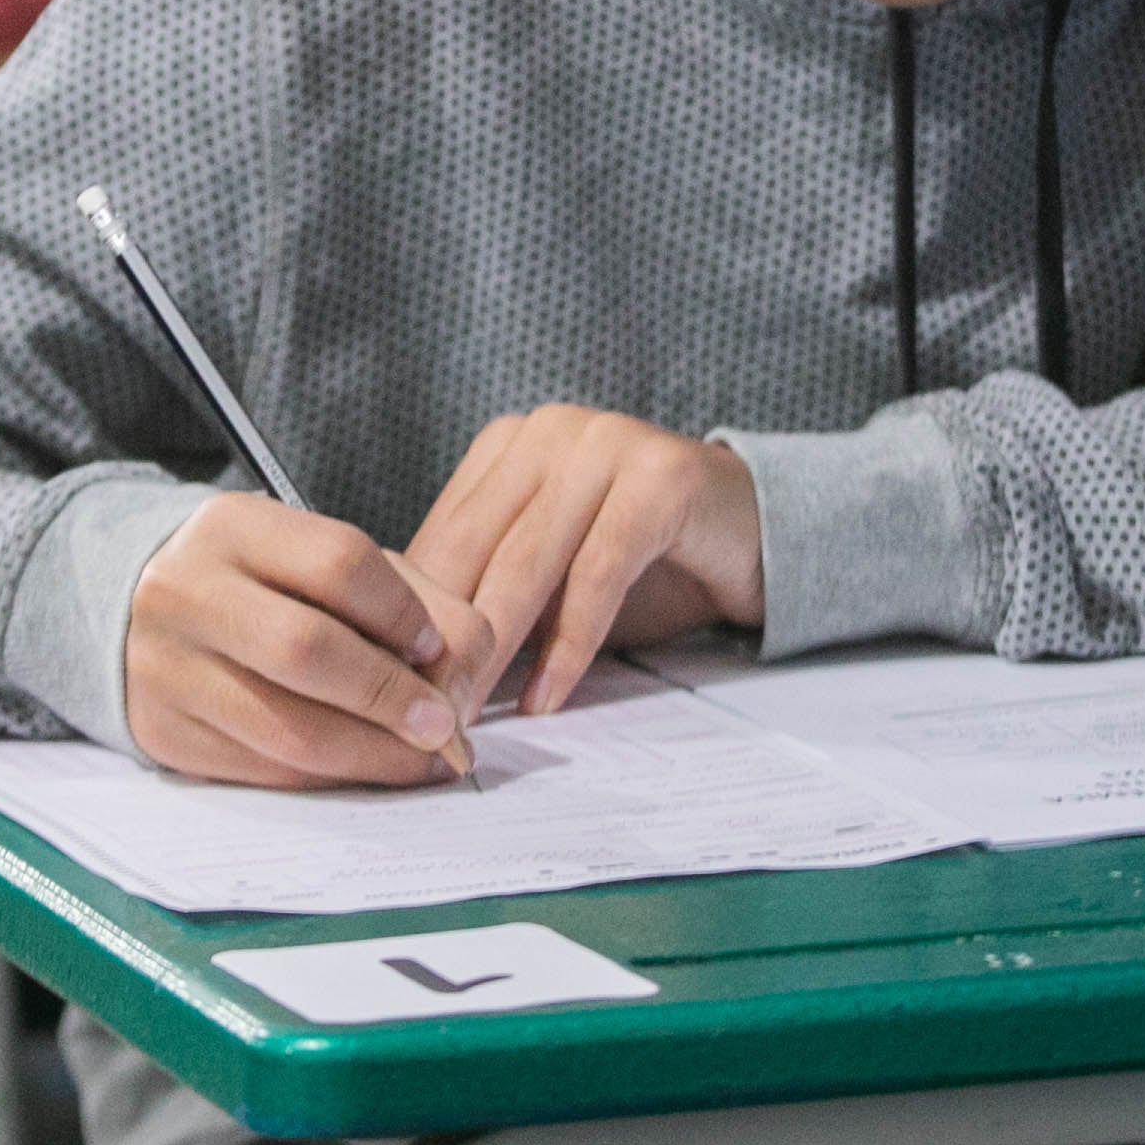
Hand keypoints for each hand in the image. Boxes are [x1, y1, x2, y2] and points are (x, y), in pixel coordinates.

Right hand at [125, 494, 499, 789]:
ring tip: (423, 761)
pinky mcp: (163, 734)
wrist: (131, 608)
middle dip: (391, 696)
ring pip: (287, 730)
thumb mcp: (315, 560)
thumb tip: (462, 678)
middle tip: (446, 727)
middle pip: (307, 650)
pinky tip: (368, 770)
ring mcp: (165, 668)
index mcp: (232, 527)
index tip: (437, 650)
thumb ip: (404, 599)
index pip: (338, 562)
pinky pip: (264, 772)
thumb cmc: (255, 583)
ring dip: (374, 756)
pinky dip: (331, 779)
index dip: (404, 613)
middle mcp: (186, 592)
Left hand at [406, 407, 764, 718]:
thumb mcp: (554, 572)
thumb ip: (492, 591)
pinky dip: (570, 645)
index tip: (391, 680)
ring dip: (496, 648)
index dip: (413, 611)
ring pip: (530, 560)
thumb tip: (412, 665)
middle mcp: (550, 433)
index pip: (444, 532)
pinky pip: (598, 574)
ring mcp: (605, 445)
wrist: (753, 532)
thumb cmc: (642, 561)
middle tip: (420, 709)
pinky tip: (547, 696)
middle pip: (478, 547)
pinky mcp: (658, 480)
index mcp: (509, 445)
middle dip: (446, 636)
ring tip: (470, 711)